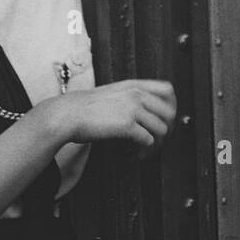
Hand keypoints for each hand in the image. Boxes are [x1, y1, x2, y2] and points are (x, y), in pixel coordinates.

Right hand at [58, 79, 175, 153]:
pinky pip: (148, 140)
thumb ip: (130, 97)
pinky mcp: (127, 126)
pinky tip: (136, 154)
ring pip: (162, 129)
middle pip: (169, 112)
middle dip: (167, 129)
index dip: (172, 105)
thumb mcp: (112, 93)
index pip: (168, 90)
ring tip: (146, 151)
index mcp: (134, 85)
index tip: (165, 118)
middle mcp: (136, 95)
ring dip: (156, 144)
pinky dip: (144, 150)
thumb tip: (144, 111)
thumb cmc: (84, 107)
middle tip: (158, 140)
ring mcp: (133, 109)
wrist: (68, 114)